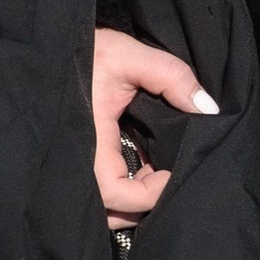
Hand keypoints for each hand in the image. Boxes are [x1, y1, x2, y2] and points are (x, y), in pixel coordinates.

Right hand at [91, 25, 218, 225]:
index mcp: (84, 141)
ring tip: (156, 174)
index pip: (115, 193)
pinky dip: (124, 189)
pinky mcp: (75, 161)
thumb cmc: (85, 51)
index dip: (148, 194)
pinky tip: (143, 165)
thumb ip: (171, 76)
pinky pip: (98, 193)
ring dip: (133, 201)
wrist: (52, 47)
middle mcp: (74, 162)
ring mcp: (72, 165)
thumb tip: (208, 109)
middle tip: (168, 179)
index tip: (173, 174)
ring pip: (102, 209)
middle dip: (142, 206)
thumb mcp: (128, 56)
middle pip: (108, 212)